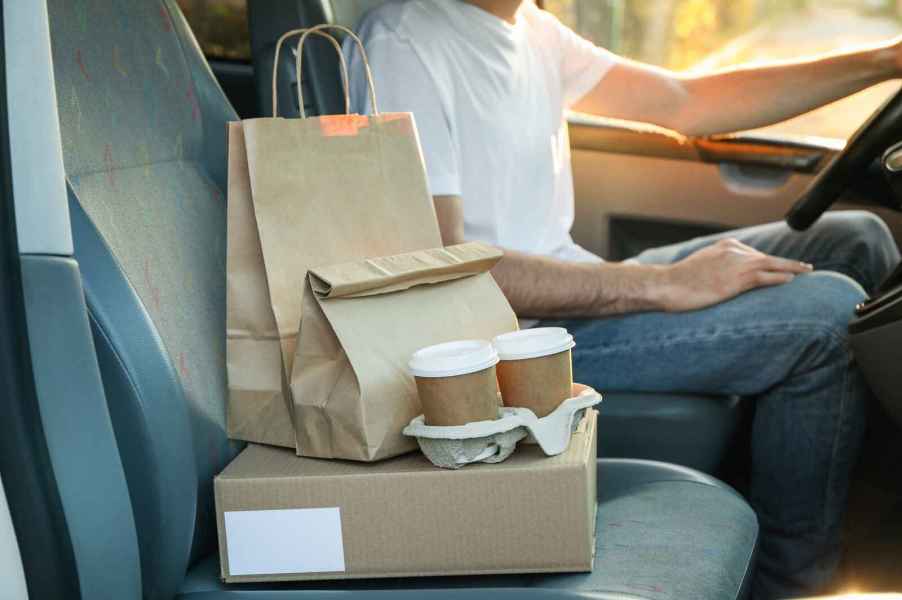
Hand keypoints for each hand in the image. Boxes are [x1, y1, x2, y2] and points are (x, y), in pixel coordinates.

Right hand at [657, 238, 812, 311]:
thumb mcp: (700, 266)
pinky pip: (767, 277)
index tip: (781, 267)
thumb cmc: (679, 280)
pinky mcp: (739, 280)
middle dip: (785, 263)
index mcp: (726, 245)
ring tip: (806, 271)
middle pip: (766, 257)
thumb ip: (716, 264)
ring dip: (792, 268)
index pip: (754, 253)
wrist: (668, 285)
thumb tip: (722, 274)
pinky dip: (782, 276)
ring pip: (773, 264)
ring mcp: (738, 265)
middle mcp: (734, 251)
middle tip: (803, 268)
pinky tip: (793, 279)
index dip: (768, 262)